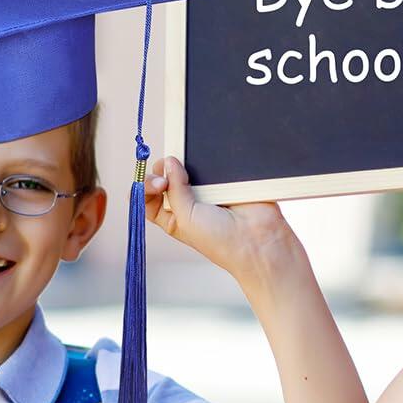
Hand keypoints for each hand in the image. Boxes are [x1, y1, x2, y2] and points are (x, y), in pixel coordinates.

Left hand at [143, 157, 301, 283]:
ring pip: (183, 165)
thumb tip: (170, 162)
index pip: (146, 197)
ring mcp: (205, 188)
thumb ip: (174, 190)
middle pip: (162, 176)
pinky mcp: (222, 178)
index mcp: (172, 218)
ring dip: (182, 164)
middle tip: (168, 179)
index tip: (156, 185)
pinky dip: (202, 158)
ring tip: (189, 172)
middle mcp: (186, 202)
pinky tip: (206, 166)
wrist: (257, 239)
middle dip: (161, 172)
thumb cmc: (221, 243)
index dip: (144, 186)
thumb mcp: (184, 220)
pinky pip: (206, 161)